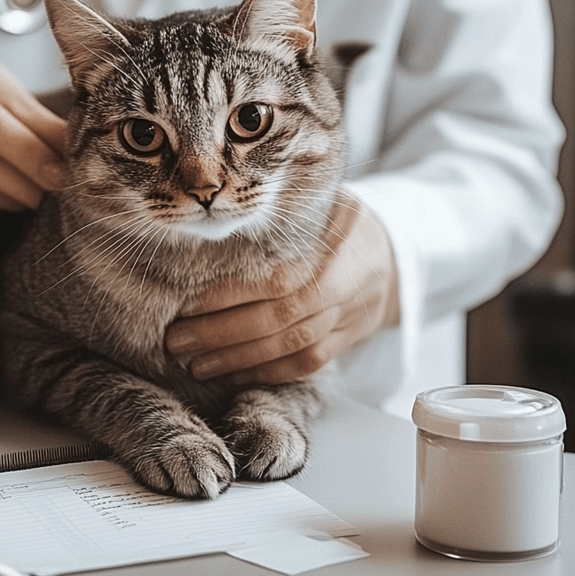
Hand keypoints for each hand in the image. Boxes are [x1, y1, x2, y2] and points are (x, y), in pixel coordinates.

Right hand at [0, 56, 66, 227]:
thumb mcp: (10, 117)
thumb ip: (42, 127)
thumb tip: (88, 146)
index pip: (18, 103)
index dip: (51, 133)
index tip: (81, 158)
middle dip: (33, 157)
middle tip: (63, 182)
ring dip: (18, 184)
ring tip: (44, 199)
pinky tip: (17, 205)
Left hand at [164, 193, 399, 384]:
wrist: (398, 254)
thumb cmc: (347, 220)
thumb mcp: (328, 201)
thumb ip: (289, 209)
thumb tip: (228, 204)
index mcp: (339, 253)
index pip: (279, 283)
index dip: (234, 298)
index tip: (189, 305)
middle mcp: (346, 292)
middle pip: (280, 322)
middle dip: (223, 336)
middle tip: (177, 341)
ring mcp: (349, 321)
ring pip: (292, 350)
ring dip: (239, 361)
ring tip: (194, 365)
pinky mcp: (347, 341)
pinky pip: (307, 365)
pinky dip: (268, 373)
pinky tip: (232, 374)